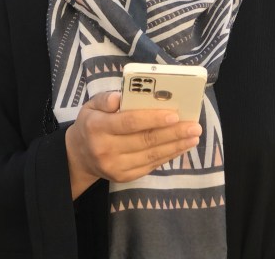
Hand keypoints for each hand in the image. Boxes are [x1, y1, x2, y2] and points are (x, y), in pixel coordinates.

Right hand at [64, 91, 201, 198]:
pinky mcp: (123, 177)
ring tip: (193, 136)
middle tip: (194, 126)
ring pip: (151, 155)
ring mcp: (115, 166)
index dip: (153, 119)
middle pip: (145, 140)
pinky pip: (150, 165)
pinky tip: (180, 147)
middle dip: (173, 133)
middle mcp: (105, 149)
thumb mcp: (91, 106)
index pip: (129, 122)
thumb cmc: (91, 124)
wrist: (79, 156)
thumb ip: (105, 99)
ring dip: (176, 146)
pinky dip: (168, 156)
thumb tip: (120, 97)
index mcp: (97, 127)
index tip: (174, 114)